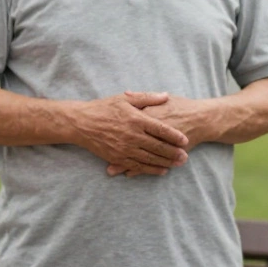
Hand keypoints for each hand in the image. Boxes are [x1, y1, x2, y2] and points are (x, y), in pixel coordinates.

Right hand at [70, 92, 189, 176]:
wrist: (81, 123)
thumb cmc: (104, 108)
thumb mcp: (125, 99)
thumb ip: (147, 98)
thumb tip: (166, 95)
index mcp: (135, 119)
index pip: (160, 129)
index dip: (174, 136)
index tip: (185, 140)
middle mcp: (132, 135)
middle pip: (158, 146)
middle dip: (173, 152)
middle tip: (186, 156)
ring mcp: (125, 148)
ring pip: (150, 158)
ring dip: (165, 162)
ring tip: (178, 164)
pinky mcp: (118, 157)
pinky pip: (138, 166)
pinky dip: (151, 169)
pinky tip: (161, 171)